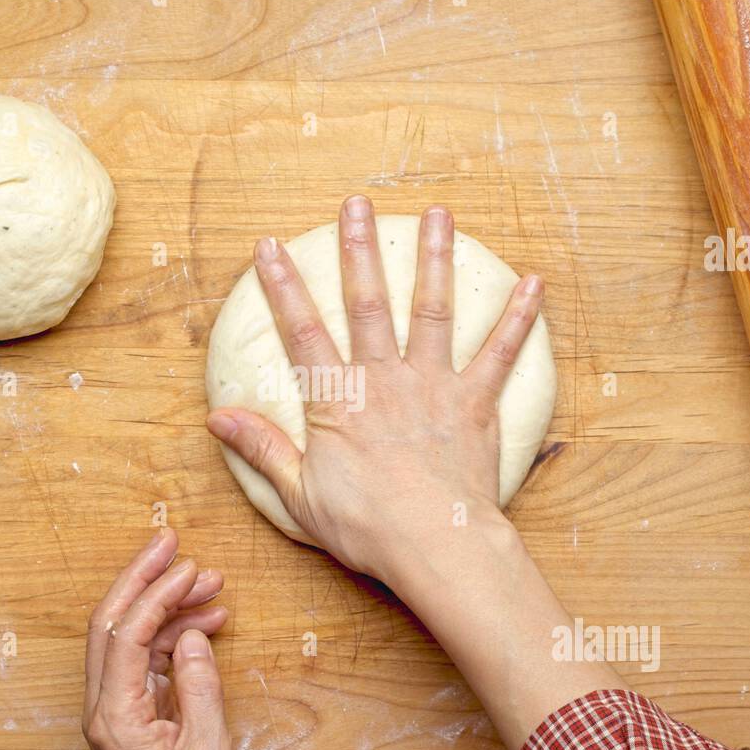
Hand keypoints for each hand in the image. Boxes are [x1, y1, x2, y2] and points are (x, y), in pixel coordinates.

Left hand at [82, 528, 237, 749]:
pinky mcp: (130, 711)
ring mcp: (113, 709)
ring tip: (211, 582)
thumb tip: (194, 633)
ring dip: (167, 604)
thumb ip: (201, 689)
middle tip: (171, 541)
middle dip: (141, 577)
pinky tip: (207, 619)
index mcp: (114, 718)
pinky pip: (145, 656)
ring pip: (129, 636)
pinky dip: (174, 632)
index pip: (125, 636)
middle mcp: (104, 709)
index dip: (156, 594)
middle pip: (111, 623)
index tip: (187, 567)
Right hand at [205, 195, 542, 581]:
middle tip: (356, 205)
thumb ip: (262, 448)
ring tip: (438, 215)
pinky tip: (533, 283)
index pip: (303, 331)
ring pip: (432, 310)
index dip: (283, 286)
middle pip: (368, 303)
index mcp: (338, 401)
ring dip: (433, 259)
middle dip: (359, 250)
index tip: (269, 247)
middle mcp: (385, 379)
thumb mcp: (299, 494)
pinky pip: (500, 353)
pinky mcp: (476, 403)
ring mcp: (434, 385)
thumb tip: (217, 417)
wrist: (436, 545)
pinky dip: (518, 318)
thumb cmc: (367, 527)